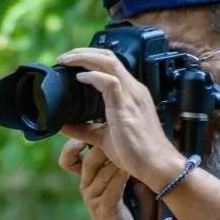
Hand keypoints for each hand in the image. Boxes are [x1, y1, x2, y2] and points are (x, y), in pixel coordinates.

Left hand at [57, 48, 184, 188]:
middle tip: (63, 57)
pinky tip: (80, 78)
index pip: (111, 64)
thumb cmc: (136, 154)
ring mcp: (132, 96)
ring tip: (66, 60)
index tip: (70, 63)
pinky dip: (93, 76)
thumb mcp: (104, 137)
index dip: (91, 58)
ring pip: (109, 63)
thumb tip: (62, 124)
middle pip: (109, 57)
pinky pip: (110, 82)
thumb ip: (84, 129)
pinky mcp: (127, 107)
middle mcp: (133, 90)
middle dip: (84, 52)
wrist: (158, 166)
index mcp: (131, 93)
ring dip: (85, 58)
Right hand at [59, 138, 137, 219]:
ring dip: (117, 160)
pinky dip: (121, 177)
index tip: (85, 134)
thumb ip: (112, 160)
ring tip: (128, 148)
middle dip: (104, 147)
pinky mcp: (104, 210)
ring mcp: (93, 200)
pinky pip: (112, 189)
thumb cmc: (124, 204)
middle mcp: (85, 187)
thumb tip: (118, 134)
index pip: (69, 159)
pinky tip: (131, 169)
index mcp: (85, 178)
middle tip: (118, 135)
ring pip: (103, 173)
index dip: (72, 147)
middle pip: (89, 161)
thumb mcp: (115, 179)